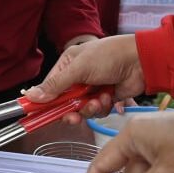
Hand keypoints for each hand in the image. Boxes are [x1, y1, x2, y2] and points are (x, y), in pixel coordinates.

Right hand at [25, 34, 144, 123]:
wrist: (141, 61)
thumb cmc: (110, 56)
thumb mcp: (79, 69)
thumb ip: (56, 85)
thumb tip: (32, 96)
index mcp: (68, 65)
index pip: (49, 87)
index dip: (44, 101)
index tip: (38, 114)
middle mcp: (78, 77)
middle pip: (64, 102)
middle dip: (70, 110)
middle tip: (73, 116)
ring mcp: (92, 88)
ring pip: (81, 109)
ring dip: (89, 108)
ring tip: (99, 100)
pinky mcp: (105, 98)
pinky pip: (97, 111)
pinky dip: (102, 107)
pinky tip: (109, 97)